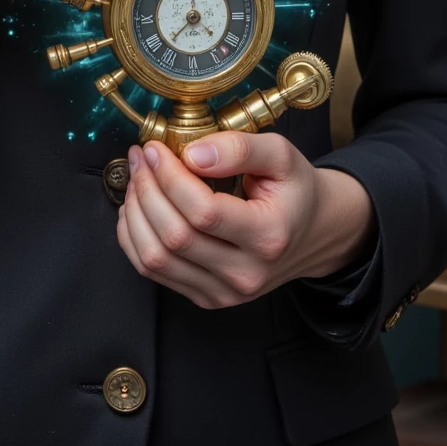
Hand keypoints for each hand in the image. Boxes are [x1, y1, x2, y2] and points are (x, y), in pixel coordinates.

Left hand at [116, 133, 375, 309]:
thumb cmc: (294, 190)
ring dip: (135, 213)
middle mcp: (247, 273)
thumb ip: (240, 148)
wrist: (313, 232)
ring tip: (137, 179)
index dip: (170, 177)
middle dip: (147, 190)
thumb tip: (193, 154)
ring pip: (156, 259)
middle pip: (175, 237)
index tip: (155, 148)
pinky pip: (154, 273)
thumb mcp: (281, 155)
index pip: (204, 212)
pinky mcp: (207, 298)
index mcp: (269, 236)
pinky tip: (137, 209)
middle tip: (141, 157)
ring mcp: (224, 292)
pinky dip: (134, 238)